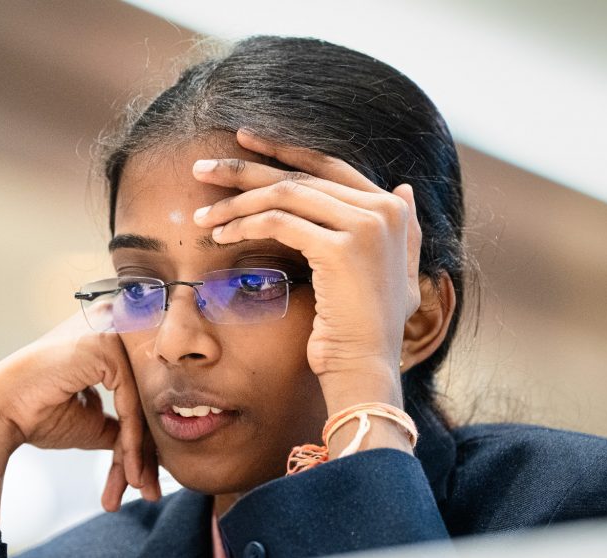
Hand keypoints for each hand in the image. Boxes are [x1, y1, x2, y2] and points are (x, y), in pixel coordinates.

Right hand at [0, 312, 161, 510]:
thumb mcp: (93, 421)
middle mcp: (113, 324)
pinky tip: (128, 471)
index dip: (144, 438)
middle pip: (146, 396)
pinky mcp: (104, 345)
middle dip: (148, 450)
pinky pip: (130, 401)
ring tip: (139, 488)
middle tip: (149, 491)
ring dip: (140, 453)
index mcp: (109, 336)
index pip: (141, 390)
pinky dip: (130, 440)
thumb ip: (123, 424)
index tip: (146, 478)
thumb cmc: (37, 414)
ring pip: (141, 402)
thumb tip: (152, 446)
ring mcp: (109, 330)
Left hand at [192, 129, 421, 382]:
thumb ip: (403, 229)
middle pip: (299, 178)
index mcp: (392, 208)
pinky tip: (221, 236)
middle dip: (244, 172)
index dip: (282, 151)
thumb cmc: (366, 329)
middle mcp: (383, 209)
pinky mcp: (340, 249)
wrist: (364, 367)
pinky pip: (278, 223)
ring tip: (202, 215)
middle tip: (202, 167)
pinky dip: (244, 225)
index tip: (243, 141)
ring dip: (235, 203)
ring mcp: (365, 226)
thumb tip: (404, 187)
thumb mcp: (393, 273)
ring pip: (284, 197)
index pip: (327, 165)